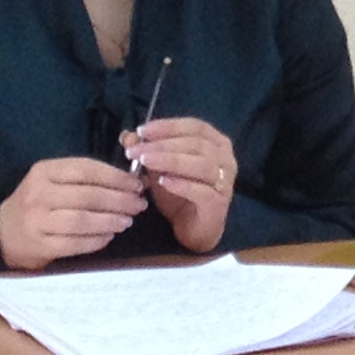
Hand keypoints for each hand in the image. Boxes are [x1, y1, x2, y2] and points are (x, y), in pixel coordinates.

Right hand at [0, 155, 146, 270]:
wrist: (3, 232)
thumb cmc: (38, 203)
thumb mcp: (53, 180)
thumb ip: (85, 177)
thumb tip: (130, 180)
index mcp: (44, 171)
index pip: (86, 169)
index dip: (116, 176)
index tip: (137, 184)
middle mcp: (38, 194)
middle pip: (87, 196)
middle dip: (119, 200)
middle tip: (138, 204)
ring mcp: (37, 221)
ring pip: (81, 220)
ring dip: (109, 221)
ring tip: (127, 221)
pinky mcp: (39, 245)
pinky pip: (74, 243)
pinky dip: (95, 241)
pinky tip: (109, 237)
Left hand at [124, 114, 238, 254]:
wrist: (194, 229)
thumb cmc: (179, 193)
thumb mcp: (160, 169)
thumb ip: (147, 151)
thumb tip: (128, 136)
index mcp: (216, 143)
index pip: (194, 126)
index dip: (168, 126)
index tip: (142, 131)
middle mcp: (226, 158)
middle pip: (196, 144)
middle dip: (163, 144)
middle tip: (136, 150)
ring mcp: (225, 181)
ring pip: (201, 164)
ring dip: (170, 160)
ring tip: (145, 162)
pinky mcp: (219, 203)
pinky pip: (202, 191)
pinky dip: (182, 185)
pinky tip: (163, 183)